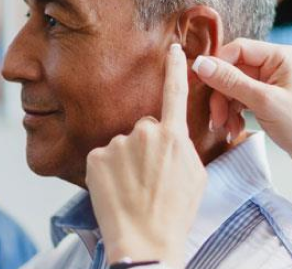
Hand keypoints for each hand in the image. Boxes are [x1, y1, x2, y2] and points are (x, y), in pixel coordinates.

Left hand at [85, 43, 206, 267]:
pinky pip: (103, 157)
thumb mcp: (197, 176)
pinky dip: (107, 171)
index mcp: (174, 136)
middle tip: (151, 177)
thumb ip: (185, 148)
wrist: (146, 242)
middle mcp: (145, 132)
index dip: (174, 69)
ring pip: (123, 144)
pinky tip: (117, 190)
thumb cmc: (175, 213)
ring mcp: (118, 144)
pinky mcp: (95, 157)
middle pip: (145, 127)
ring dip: (126, 160)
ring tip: (134, 189)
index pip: (175, 93)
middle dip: (146, 145)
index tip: (173, 49)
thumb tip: (176, 138)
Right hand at [191, 38, 291, 221]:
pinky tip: (234, 129)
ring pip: (236, 86)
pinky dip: (236, 113)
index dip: (217, 65)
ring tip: (225, 128)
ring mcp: (274, 81)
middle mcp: (278, 63)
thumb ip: (231, 81)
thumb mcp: (263, 102)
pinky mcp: (271, 98)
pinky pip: (244, 98)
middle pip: (235, 69)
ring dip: (227, 106)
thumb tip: (200, 63)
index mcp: (282, 55)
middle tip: (216, 117)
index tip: (199, 83)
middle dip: (222, 94)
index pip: (239, 49)